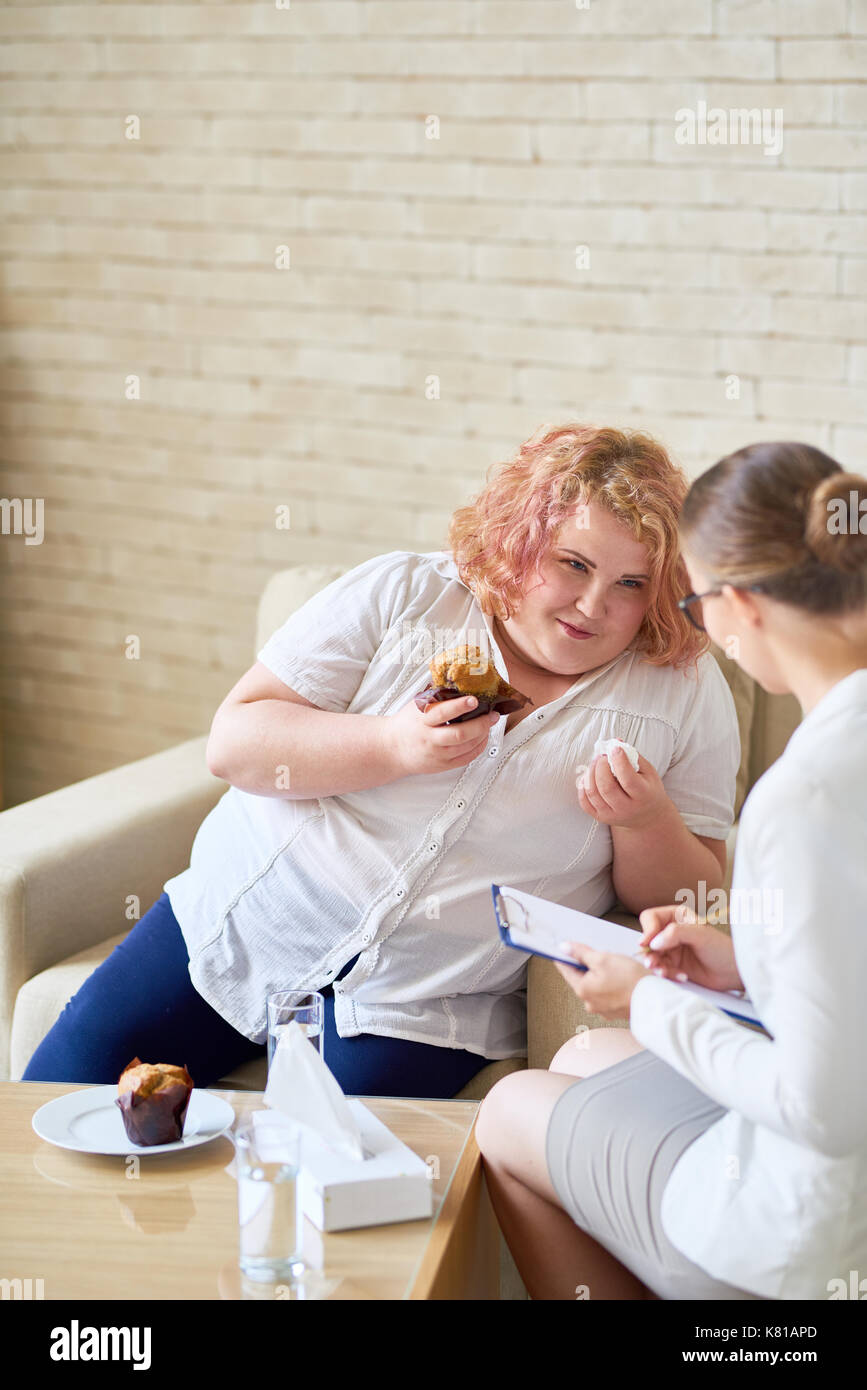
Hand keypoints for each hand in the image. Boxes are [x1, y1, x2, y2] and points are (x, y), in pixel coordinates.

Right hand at [385, 693, 499, 776]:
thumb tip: (458, 679)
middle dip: (480, 724)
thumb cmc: (407, 723)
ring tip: (490, 724)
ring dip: (483, 734)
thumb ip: (435, 695)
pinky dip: (479, 747)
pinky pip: (466, 758)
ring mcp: (436, 754)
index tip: (474, 700)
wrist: (392, 748)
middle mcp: (429, 738)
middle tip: (492, 715)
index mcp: (422, 719)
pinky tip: (483, 737)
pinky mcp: (442, 765)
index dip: (460, 706)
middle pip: (459, 734)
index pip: (442, 713)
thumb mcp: (416, 705)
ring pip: (466, 746)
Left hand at [552, 942, 647, 1020]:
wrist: (655, 1001)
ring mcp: (603, 1009)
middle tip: (600, 955)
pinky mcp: (616, 1011)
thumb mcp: (603, 958)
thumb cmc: (630, 980)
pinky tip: (624, 980)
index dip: (565, 956)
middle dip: (588, 966)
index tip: (564, 948)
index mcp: (583, 989)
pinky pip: (609, 995)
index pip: (566, 969)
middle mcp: (590, 1003)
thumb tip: (564, 948)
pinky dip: (613, 986)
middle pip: (582, 978)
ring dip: (602, 976)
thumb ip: (581, 953)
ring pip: (596, 987)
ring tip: (617, 968)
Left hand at [577, 747, 670, 829]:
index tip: (615, 749)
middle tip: (602, 756)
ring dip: (590, 773)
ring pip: (593, 793)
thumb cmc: (647, 789)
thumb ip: (632, 756)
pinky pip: (585, 802)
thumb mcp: (647, 771)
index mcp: (644, 796)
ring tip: (596, 763)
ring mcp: (612, 815)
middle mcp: (628, 809)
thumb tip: (615, 742)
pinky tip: (589, 776)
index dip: (619, 762)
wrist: (647, 816)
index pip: (628, 779)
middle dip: (601, 766)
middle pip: (607, 787)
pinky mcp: (601, 818)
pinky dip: (583, 786)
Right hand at [637, 903, 744, 992]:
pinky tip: (682, 976)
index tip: (646, 944)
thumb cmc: (721, 949)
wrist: (733, 972)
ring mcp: (671, 949)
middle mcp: (671, 931)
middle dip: (649, 952)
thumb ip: (675, 933)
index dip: (647, 930)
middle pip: (647, 939)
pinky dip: (668, 974)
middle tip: (653, 963)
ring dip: (657, 966)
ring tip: (664, 972)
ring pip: (652, 956)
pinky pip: (661, 969)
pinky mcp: (673, 965)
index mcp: (676, 916)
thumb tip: (652, 942)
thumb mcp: (700, 935)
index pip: (651, 918)